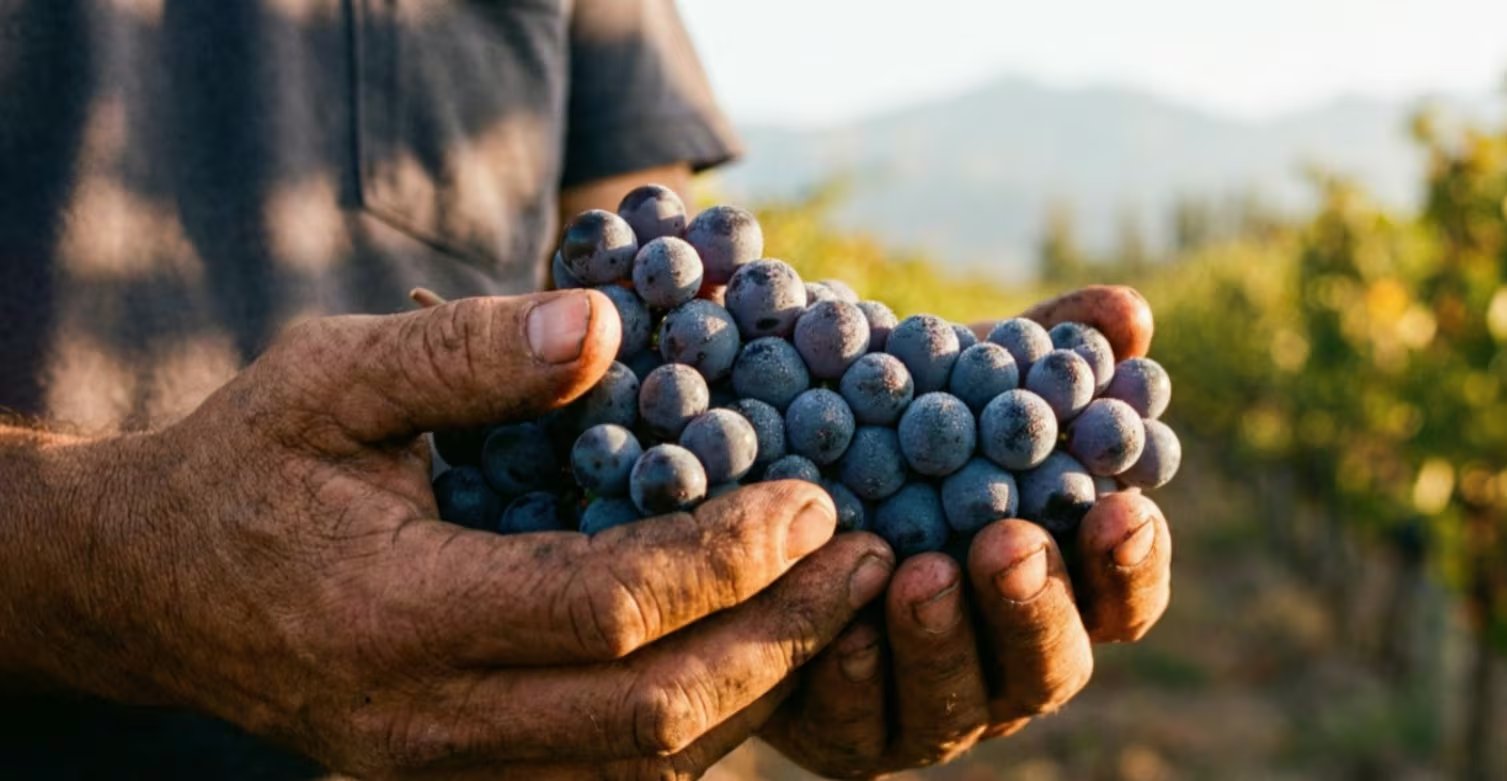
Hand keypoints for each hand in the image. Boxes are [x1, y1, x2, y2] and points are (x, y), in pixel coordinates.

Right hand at [13, 290, 894, 778]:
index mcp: (392, 613)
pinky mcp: (464, 779)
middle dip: (780, 639)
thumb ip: (464, 353)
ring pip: (643, 767)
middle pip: (649, 716)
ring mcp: (446, 769)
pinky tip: (755, 653)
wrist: (159, 585)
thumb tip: (606, 326)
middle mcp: (425, 721)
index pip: (604, 610)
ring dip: (758, 690)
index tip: (809, 497)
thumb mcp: (329, 378)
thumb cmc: (250, 464)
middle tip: (865, 561)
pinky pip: (612, 778)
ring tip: (838, 606)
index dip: (726, 558)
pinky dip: (699, 723)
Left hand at [759, 285, 1172, 776]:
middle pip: (1050, 663)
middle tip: (1010, 542)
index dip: (1132, 562)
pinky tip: (835, 630)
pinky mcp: (848, 732)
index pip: (1122, 599)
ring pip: (955, 702)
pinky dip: (848, 674)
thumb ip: (1042, 355)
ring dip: (941, 637)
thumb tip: (1127, 311)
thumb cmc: (896, 444)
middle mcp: (1006, 665)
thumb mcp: (959, 389)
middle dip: (1033, 604)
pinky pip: (854, 719)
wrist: (772, 494)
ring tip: (919, 572)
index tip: (1122, 505)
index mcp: (1055, 592)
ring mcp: (929, 708)